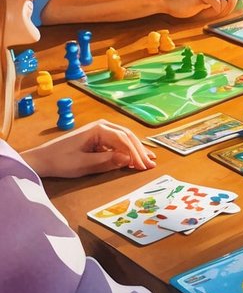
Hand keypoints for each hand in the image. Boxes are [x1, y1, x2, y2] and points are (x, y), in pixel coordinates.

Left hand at [23, 120, 155, 178]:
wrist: (41, 160)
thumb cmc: (60, 161)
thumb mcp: (83, 164)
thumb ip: (107, 161)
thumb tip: (128, 159)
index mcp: (99, 128)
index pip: (123, 140)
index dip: (135, 154)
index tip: (142, 167)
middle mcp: (103, 126)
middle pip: (127, 137)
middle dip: (139, 151)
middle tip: (150, 165)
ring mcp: (101, 130)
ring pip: (125, 139)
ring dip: (135, 150)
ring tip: (148, 160)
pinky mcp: (99, 138)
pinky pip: (117, 143)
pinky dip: (126, 151)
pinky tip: (134, 158)